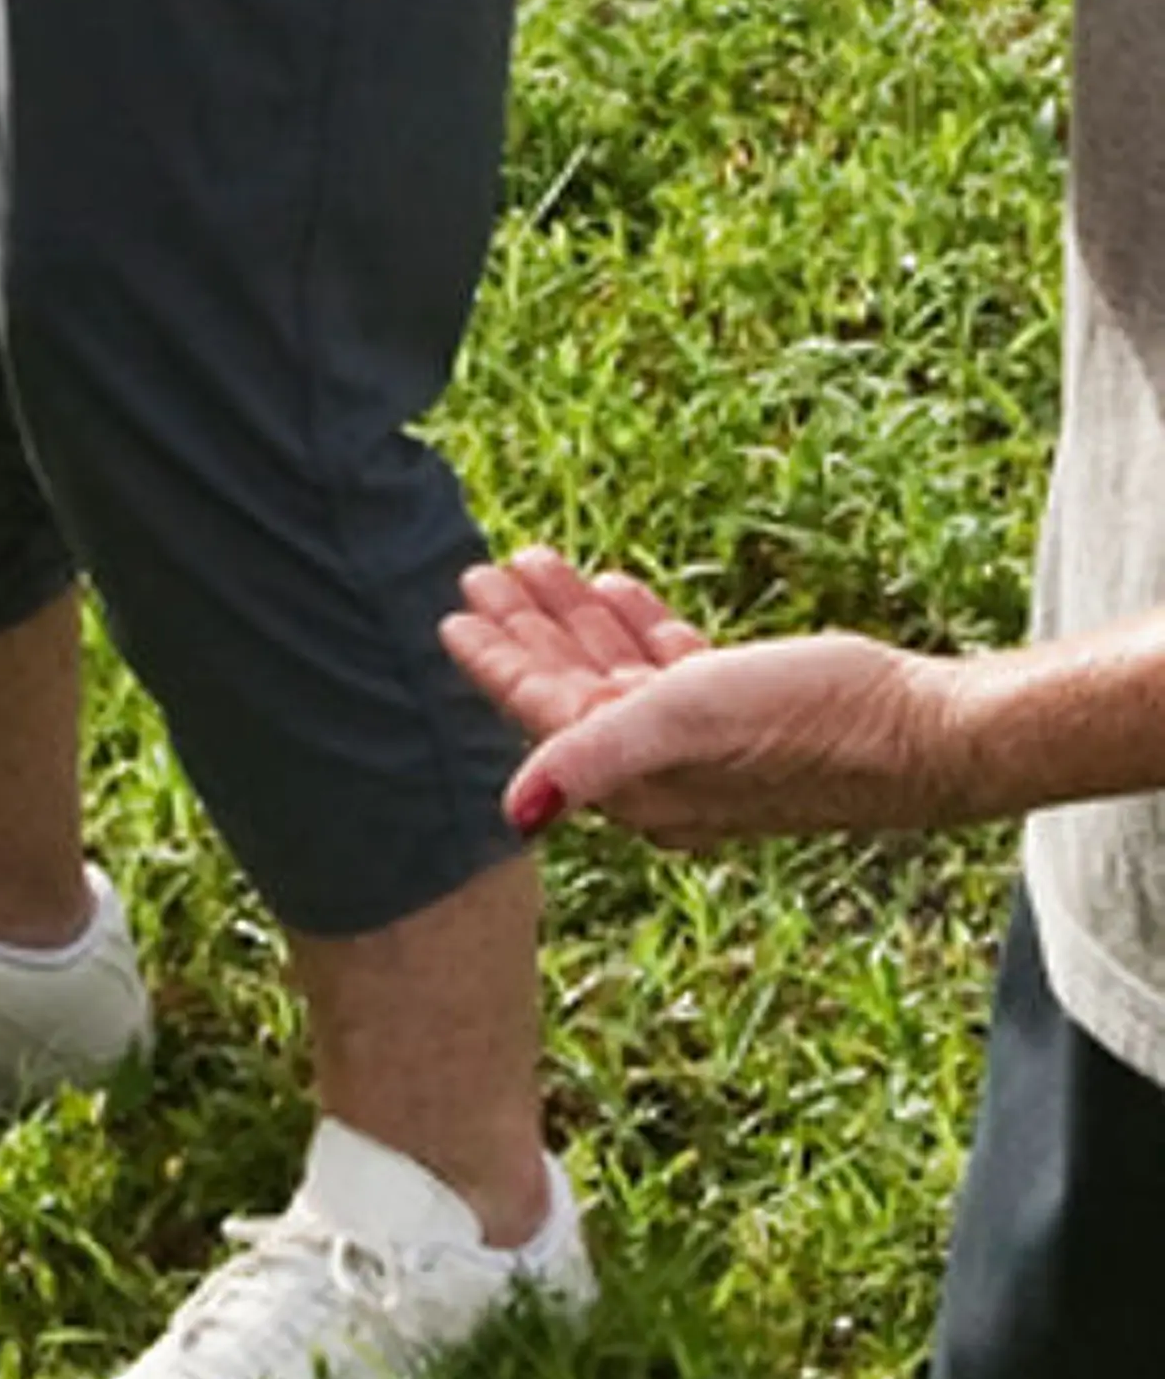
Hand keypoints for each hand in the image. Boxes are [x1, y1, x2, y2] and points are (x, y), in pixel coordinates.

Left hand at [446, 550, 974, 849]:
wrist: (925, 732)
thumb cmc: (812, 722)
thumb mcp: (689, 722)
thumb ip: (592, 757)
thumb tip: (514, 814)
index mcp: (638, 782)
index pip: (542, 715)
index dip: (495, 661)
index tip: (454, 610)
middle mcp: (662, 775)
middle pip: (570, 693)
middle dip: (527, 631)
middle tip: (484, 571)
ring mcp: (706, 748)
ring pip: (618, 675)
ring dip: (577, 620)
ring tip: (540, 564)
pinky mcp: (749, 718)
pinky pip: (671, 671)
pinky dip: (639, 630)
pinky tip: (621, 591)